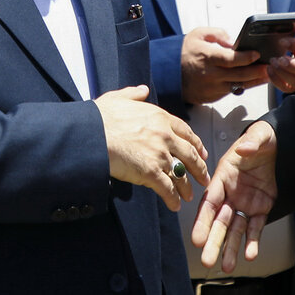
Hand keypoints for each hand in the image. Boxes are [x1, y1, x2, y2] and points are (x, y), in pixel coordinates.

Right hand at [95, 85, 208, 210]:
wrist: (91, 134)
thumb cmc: (100, 117)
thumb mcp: (118, 98)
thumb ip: (134, 94)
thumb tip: (143, 90)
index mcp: (159, 117)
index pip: (186, 131)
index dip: (195, 143)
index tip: (200, 151)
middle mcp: (164, 135)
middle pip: (190, 154)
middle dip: (198, 167)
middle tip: (203, 176)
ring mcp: (159, 155)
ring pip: (181, 173)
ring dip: (186, 187)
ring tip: (188, 195)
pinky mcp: (151, 172)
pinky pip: (168, 188)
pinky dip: (173, 198)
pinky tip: (174, 204)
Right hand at [180, 27, 269, 104]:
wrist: (169, 73)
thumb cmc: (184, 53)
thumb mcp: (197, 34)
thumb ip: (216, 34)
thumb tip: (232, 41)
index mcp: (207, 56)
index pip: (231, 59)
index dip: (246, 57)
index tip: (257, 54)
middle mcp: (210, 74)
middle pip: (239, 74)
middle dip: (257, 70)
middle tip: (269, 66)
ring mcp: (212, 87)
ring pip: (238, 85)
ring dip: (254, 80)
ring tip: (266, 74)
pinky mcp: (212, 96)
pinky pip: (231, 91)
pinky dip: (243, 86)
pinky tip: (251, 81)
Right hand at [192, 120, 277, 272]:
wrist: (277, 144)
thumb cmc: (261, 139)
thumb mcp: (258, 136)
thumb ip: (252, 141)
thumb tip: (243, 149)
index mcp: (223, 176)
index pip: (210, 202)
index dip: (203, 220)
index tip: (197, 238)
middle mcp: (230, 193)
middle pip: (219, 221)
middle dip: (213, 241)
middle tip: (206, 261)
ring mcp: (244, 203)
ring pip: (235, 230)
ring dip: (230, 248)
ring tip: (226, 266)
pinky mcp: (260, 208)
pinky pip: (256, 228)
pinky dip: (253, 242)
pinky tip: (249, 255)